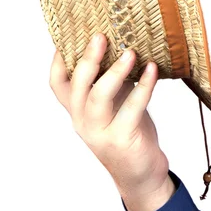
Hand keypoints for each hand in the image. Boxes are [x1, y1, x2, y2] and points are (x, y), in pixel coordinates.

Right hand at [49, 33, 174, 210]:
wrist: (141, 175)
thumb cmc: (130, 134)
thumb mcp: (117, 104)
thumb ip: (115, 83)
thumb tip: (125, 47)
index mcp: (78, 111)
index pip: (58, 84)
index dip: (60, 60)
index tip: (69, 35)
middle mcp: (83, 121)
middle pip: (77, 86)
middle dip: (88, 58)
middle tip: (101, 36)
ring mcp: (100, 132)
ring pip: (99, 97)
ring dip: (115, 71)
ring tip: (130, 52)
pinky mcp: (122, 139)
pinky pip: (132, 108)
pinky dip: (144, 86)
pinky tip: (152, 70)